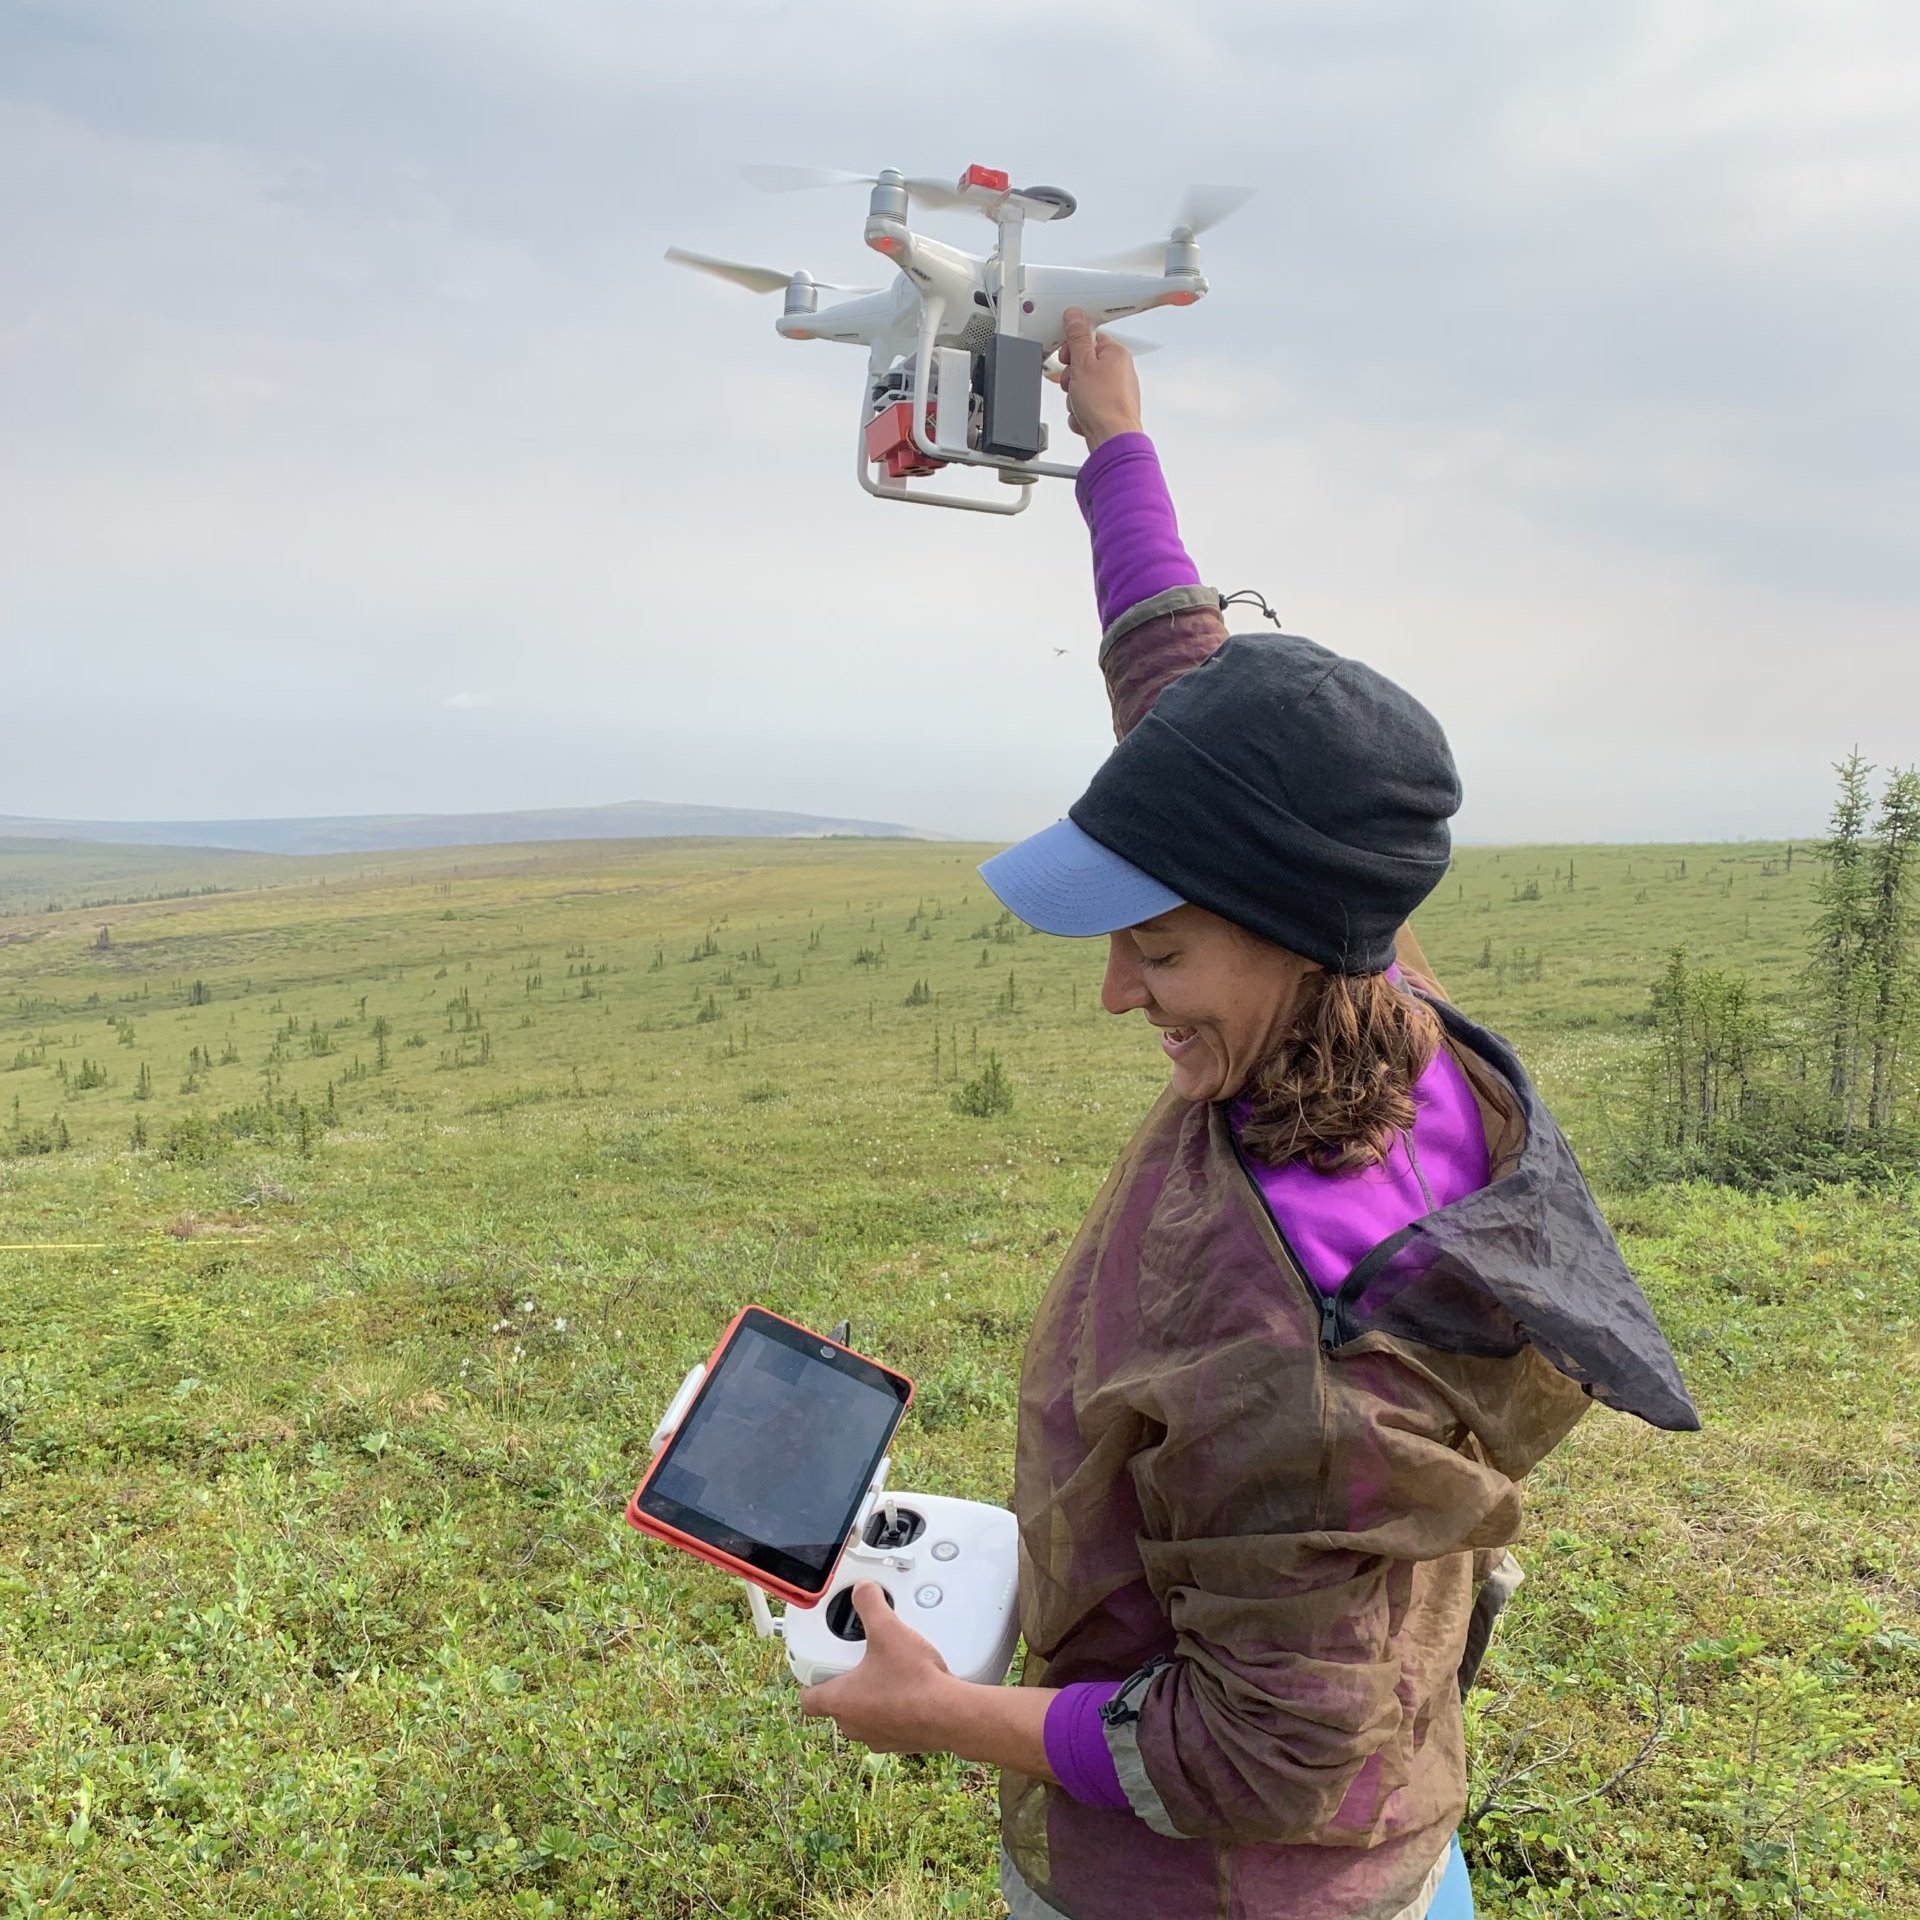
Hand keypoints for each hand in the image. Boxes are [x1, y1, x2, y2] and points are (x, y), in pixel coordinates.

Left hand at [797, 1582, 959, 1752]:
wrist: (950, 1714)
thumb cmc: (915, 1681)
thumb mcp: (888, 1630)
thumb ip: (870, 1603)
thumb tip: (862, 1590)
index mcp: (840, 1701)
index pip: (808, 1698)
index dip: (810, 1679)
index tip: (820, 1664)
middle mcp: (853, 1725)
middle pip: (836, 1702)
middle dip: (845, 1679)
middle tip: (859, 1658)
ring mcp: (876, 1736)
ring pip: (861, 1713)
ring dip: (869, 1694)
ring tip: (887, 1669)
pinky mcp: (898, 1740)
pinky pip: (886, 1721)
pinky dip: (891, 1706)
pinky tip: (907, 1686)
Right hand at [1059, 307, 1143, 450]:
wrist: (1113, 440)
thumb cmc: (1105, 405)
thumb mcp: (1082, 364)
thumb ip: (1076, 338)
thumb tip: (1074, 315)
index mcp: (1117, 353)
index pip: (1089, 339)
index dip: (1072, 349)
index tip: (1065, 357)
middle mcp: (1120, 371)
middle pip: (1084, 365)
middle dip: (1072, 377)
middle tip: (1073, 385)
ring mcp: (1116, 392)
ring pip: (1083, 388)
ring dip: (1075, 398)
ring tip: (1080, 405)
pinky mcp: (1110, 411)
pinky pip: (1088, 406)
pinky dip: (1082, 413)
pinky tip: (1084, 417)